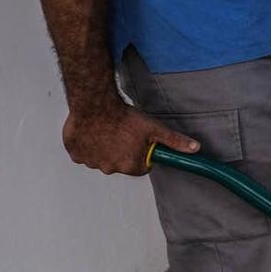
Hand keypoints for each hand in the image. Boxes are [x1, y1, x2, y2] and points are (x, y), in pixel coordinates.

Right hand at [63, 100, 198, 175]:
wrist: (96, 103)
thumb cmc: (125, 117)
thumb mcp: (155, 129)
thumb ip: (175, 142)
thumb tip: (195, 149)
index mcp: (129, 166)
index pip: (141, 168)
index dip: (142, 154)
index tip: (139, 142)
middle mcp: (109, 168)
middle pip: (120, 163)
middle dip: (123, 151)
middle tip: (123, 133)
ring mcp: (90, 162)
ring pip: (101, 158)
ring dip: (104, 148)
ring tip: (109, 130)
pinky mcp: (75, 153)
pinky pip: (84, 153)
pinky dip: (88, 145)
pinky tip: (94, 132)